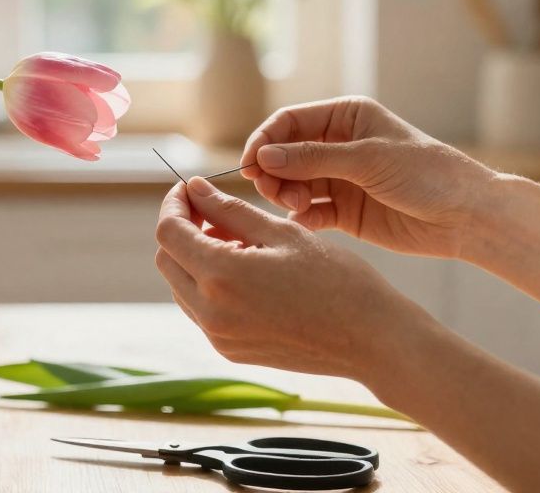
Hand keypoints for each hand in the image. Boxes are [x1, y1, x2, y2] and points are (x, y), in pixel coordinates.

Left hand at [154, 177, 431, 381]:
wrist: (372, 341)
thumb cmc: (337, 280)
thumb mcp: (283, 232)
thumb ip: (229, 209)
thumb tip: (194, 188)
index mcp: (221, 277)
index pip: (168, 232)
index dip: (174, 204)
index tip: (191, 189)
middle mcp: (210, 313)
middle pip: (167, 259)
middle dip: (183, 228)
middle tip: (216, 211)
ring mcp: (219, 337)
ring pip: (181, 286)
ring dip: (195, 257)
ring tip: (238, 239)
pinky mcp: (231, 351)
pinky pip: (201, 310)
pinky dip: (210, 284)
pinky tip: (246, 269)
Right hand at [240, 96, 496, 258]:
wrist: (466, 217)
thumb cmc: (427, 174)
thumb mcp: (368, 159)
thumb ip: (313, 158)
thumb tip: (263, 156)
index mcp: (346, 118)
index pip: (289, 122)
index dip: (264, 141)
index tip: (250, 164)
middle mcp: (338, 146)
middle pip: (283, 155)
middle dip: (273, 172)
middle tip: (277, 193)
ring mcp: (339, 180)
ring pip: (291, 185)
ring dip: (285, 195)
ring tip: (297, 208)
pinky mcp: (344, 212)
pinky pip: (308, 212)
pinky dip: (301, 217)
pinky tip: (307, 222)